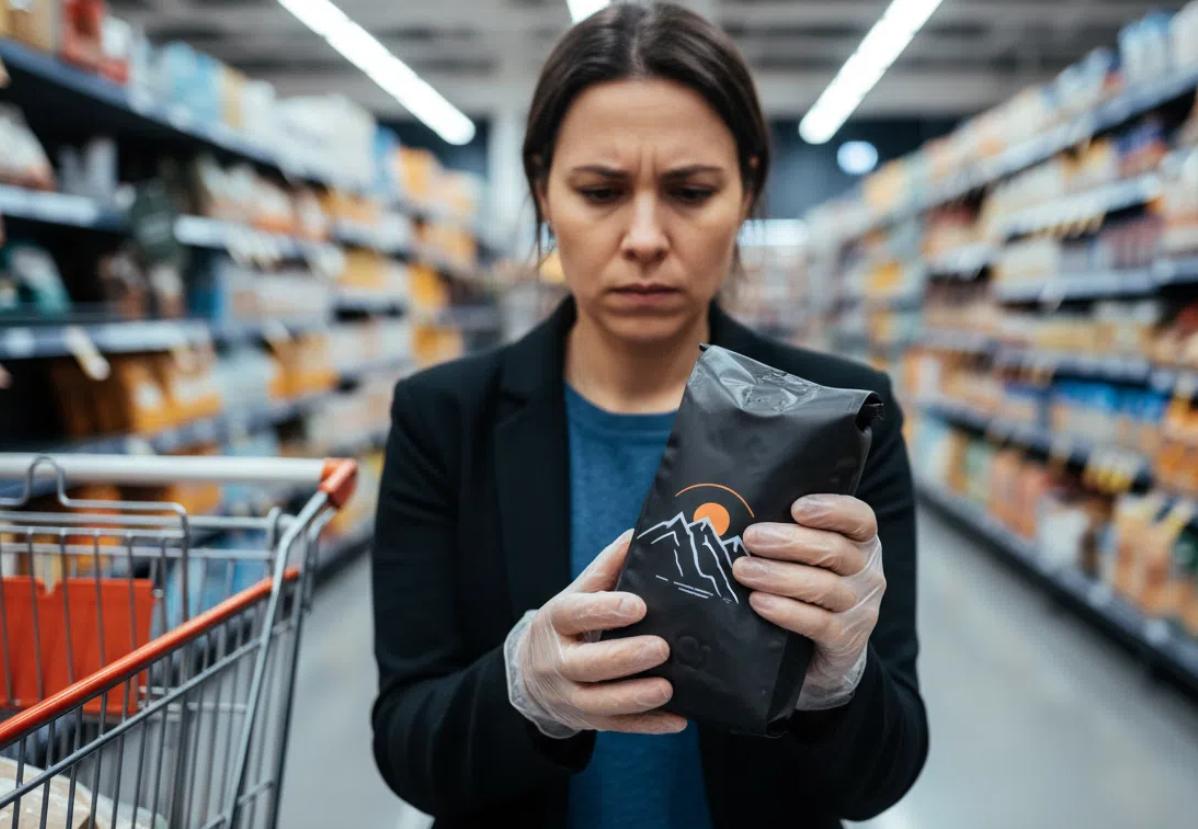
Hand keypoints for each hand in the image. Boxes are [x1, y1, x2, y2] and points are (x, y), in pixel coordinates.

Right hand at [504, 530, 687, 737]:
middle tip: (662, 648)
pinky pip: (617, 726)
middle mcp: (557, 662)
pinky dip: (647, 725)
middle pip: (587, 664)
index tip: (637, 605)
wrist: (532, 673)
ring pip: (599, 702)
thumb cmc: (567, 626)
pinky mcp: (587, 721)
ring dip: (635, 697)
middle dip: (625, 658)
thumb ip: (606, 569)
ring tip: (669, 687)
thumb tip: (637, 535)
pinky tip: (678, 719)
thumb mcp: (577, 594)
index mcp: (556, 622)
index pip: (575, 614)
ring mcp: (569, 695)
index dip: (604, 610)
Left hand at [733, 494, 884, 710]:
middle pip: (835, 550)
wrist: (825, 654)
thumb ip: (788, 534)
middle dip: (789, 542)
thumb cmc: (807, 589)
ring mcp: (860, 608)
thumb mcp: (808, 558)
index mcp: (861, 543)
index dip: (832, 510)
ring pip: (823, 587)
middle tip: (750, 538)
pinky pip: (816, 623)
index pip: (860, 519)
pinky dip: (785, 610)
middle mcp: (867, 573)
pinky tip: (758, 602)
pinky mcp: (845, 640)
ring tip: (742, 570)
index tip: (796, 508)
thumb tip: (739, 511)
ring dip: (778, 576)